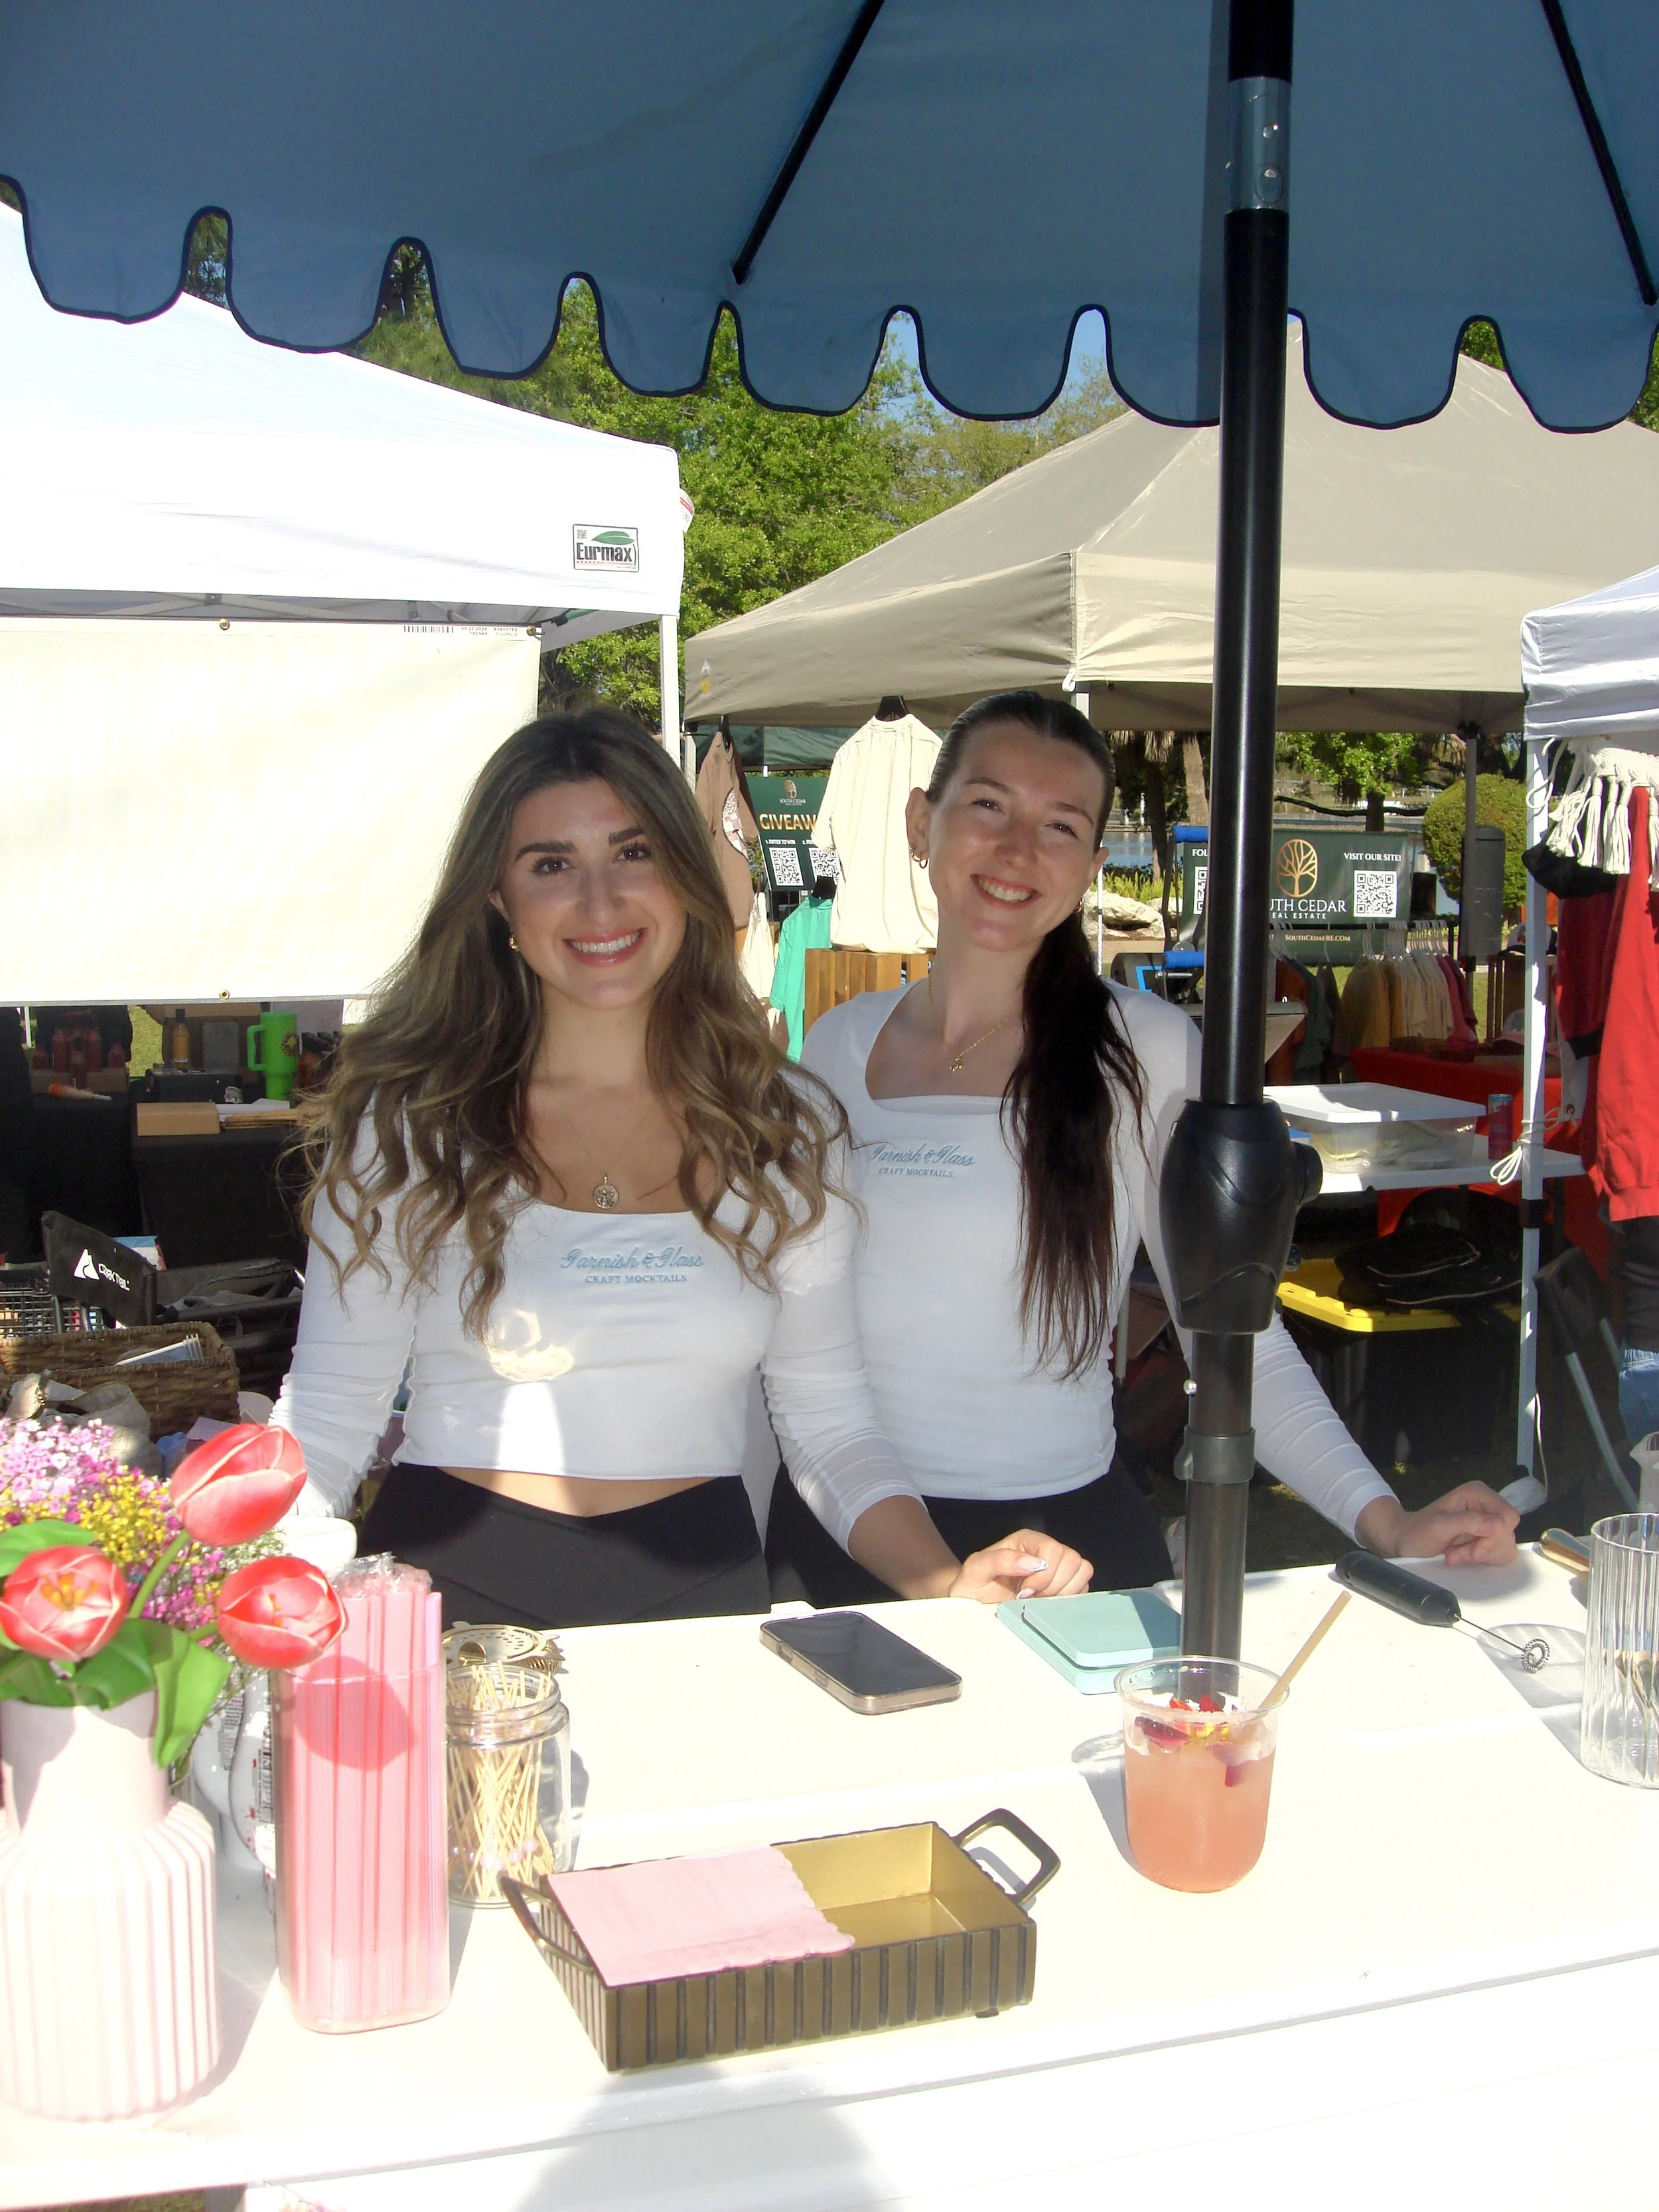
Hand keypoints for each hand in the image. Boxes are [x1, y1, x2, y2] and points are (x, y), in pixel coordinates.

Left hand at [948, 1529, 1092, 1604]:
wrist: (973, 1605)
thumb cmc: (972, 1585)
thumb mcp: (975, 1570)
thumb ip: (999, 1560)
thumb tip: (1032, 1563)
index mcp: (1026, 1542)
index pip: (1052, 1549)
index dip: (1042, 1574)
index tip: (1024, 1592)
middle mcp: (1044, 1551)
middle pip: (1072, 1559)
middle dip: (1053, 1585)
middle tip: (1031, 1597)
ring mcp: (1056, 1568)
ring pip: (1082, 1571)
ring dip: (1063, 1592)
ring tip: (1040, 1601)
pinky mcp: (1064, 1586)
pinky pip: (1083, 1588)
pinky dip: (1070, 1599)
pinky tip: (1048, 1605)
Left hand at [1355, 1483, 1518, 1566]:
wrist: (1407, 1542)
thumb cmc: (1418, 1532)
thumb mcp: (1438, 1526)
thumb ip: (1468, 1522)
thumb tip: (1499, 1525)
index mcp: (1478, 1493)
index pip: (1508, 1517)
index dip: (1494, 1536)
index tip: (1471, 1548)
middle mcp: (1487, 1505)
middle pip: (1507, 1534)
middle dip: (1482, 1549)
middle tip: (1455, 1553)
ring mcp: (1490, 1522)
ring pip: (1505, 1546)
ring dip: (1480, 1556)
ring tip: (1455, 1554)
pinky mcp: (1489, 1538)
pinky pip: (1501, 1554)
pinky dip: (1483, 1560)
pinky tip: (1463, 1557)